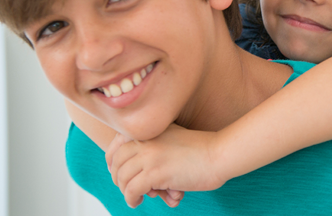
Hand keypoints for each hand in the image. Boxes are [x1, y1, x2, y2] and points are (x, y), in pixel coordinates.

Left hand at [105, 124, 226, 207]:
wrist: (219, 154)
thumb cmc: (201, 149)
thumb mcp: (173, 136)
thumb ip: (156, 142)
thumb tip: (138, 162)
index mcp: (150, 129)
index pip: (117, 143)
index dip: (112, 160)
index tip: (115, 171)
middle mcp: (146, 140)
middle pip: (117, 162)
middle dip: (118, 178)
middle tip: (126, 187)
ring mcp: (149, 155)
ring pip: (122, 177)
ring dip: (125, 190)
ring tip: (135, 197)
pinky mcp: (155, 173)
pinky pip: (132, 190)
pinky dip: (131, 199)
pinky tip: (137, 202)